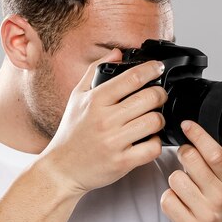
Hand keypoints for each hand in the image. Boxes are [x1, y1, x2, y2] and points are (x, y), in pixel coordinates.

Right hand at [40, 50, 168, 196]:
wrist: (62, 168)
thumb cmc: (71, 134)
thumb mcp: (77, 97)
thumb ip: (95, 71)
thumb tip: (116, 53)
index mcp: (95, 101)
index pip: (132, 78)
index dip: (151, 69)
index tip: (158, 68)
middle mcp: (105, 120)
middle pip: (150, 98)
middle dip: (160, 95)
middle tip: (158, 97)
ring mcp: (114, 142)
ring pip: (154, 122)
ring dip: (159, 119)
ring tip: (152, 119)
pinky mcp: (122, 162)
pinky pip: (152, 148)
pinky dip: (156, 143)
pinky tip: (149, 140)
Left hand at [160, 120, 221, 221]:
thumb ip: (215, 165)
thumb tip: (194, 137)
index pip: (215, 153)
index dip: (199, 135)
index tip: (187, 124)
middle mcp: (220, 196)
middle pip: (191, 159)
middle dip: (183, 154)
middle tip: (185, 160)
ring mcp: (206, 213)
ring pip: (175, 179)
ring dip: (175, 181)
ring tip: (185, 190)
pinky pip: (167, 200)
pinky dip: (169, 199)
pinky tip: (179, 205)